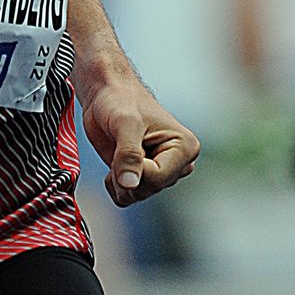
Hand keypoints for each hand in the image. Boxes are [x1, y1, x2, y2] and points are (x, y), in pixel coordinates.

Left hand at [80, 69, 200, 207]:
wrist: (108, 96)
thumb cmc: (121, 101)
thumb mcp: (125, 123)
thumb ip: (128, 154)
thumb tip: (130, 185)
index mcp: (185, 147)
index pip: (158, 178)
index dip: (133, 168)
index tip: (125, 144)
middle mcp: (179, 163)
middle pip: (148, 190)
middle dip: (126, 173)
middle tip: (122, 145)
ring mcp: (163, 173)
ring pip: (136, 196)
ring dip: (119, 178)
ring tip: (120, 150)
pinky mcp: (146, 178)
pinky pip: (127, 198)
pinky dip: (115, 184)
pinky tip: (117, 162)